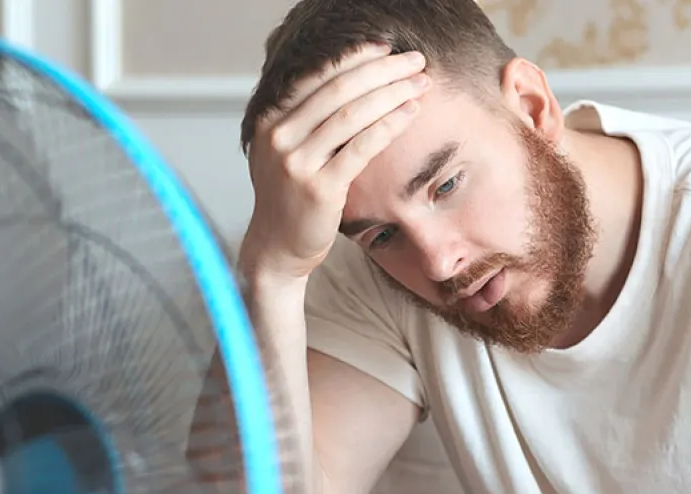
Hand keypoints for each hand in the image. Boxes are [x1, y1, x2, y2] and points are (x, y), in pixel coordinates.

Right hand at [239, 43, 431, 282]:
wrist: (277, 248)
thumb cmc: (291, 197)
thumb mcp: (286, 150)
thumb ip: (305, 118)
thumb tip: (352, 80)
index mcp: (270, 120)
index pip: (317, 75)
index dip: (355, 57)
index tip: (386, 48)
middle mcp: (278, 136)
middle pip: (338, 88)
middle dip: (382, 70)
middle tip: (414, 61)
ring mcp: (297, 163)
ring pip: (352, 114)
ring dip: (392, 93)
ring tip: (421, 83)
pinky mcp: (320, 188)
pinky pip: (362, 147)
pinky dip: (390, 124)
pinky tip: (411, 112)